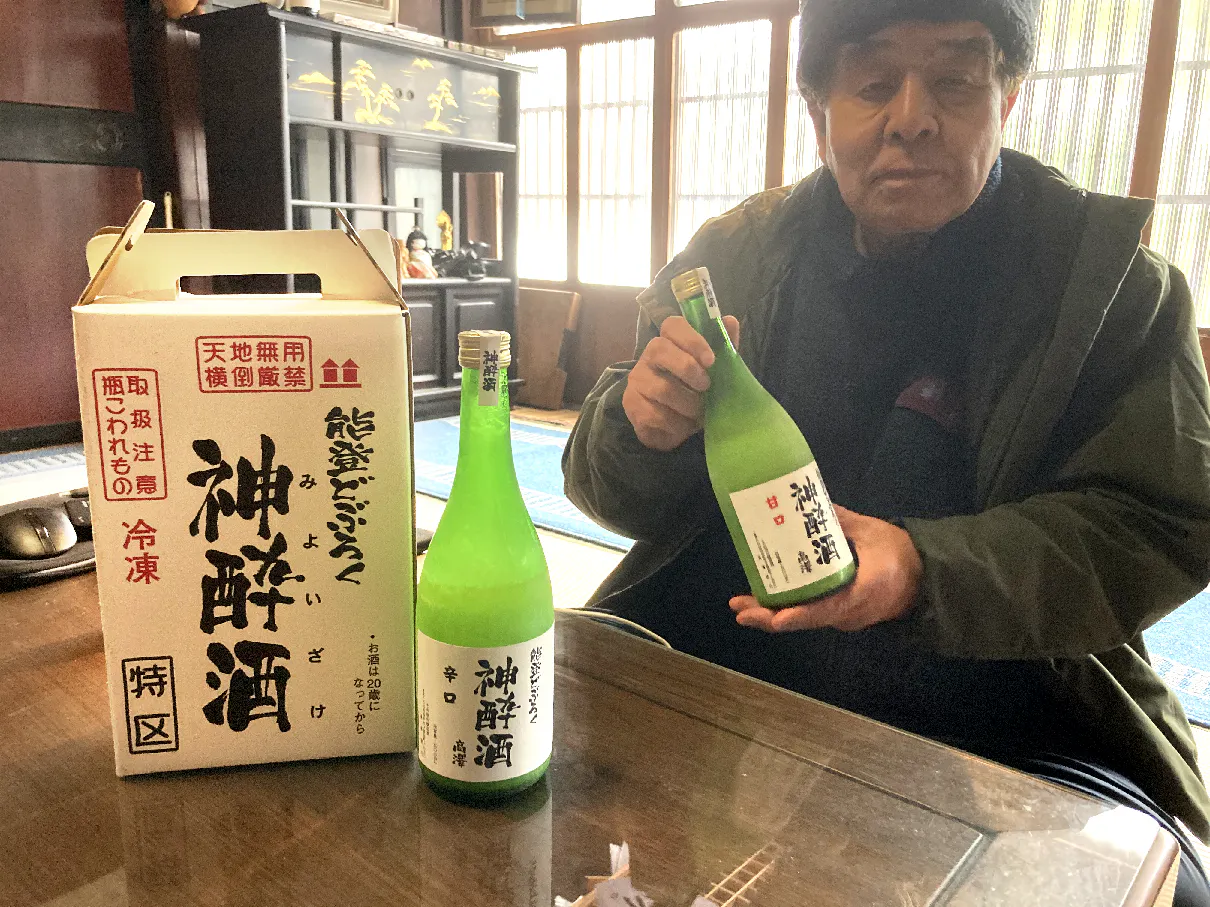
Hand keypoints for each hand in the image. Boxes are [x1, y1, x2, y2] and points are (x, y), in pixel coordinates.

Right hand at [623, 315, 740, 450]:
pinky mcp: (631, 404)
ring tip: (698, 412)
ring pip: (662, 388)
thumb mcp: (714, 371)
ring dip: (687, 404)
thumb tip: (730, 321)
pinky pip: (655, 413)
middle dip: (688, 368)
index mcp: (669, 342)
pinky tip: (683, 424)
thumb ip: (723, 348)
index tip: (711, 360)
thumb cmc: (695, 392)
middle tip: (706, 386)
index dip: (692, 339)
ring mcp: (637, 380)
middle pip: (659, 349)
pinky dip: (677, 423)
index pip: (672, 325)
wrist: (674, 427)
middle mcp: (648, 356)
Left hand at [730, 506, 922, 632]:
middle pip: (806, 619)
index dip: (800, 614)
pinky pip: (810, 614)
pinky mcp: (839, 615)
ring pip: (805, 619)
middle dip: (770, 616)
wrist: (924, 581)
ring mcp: (844, 618)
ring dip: (773, 613)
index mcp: (864, 591)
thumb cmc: (900, 554)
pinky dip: (787, 608)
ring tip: (742, 604)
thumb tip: (809, 501)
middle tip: (740, 608)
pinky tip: (764, 599)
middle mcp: (850, 612)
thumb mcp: (872, 532)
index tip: (775, 617)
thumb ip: (840, 520)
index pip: (828, 607)